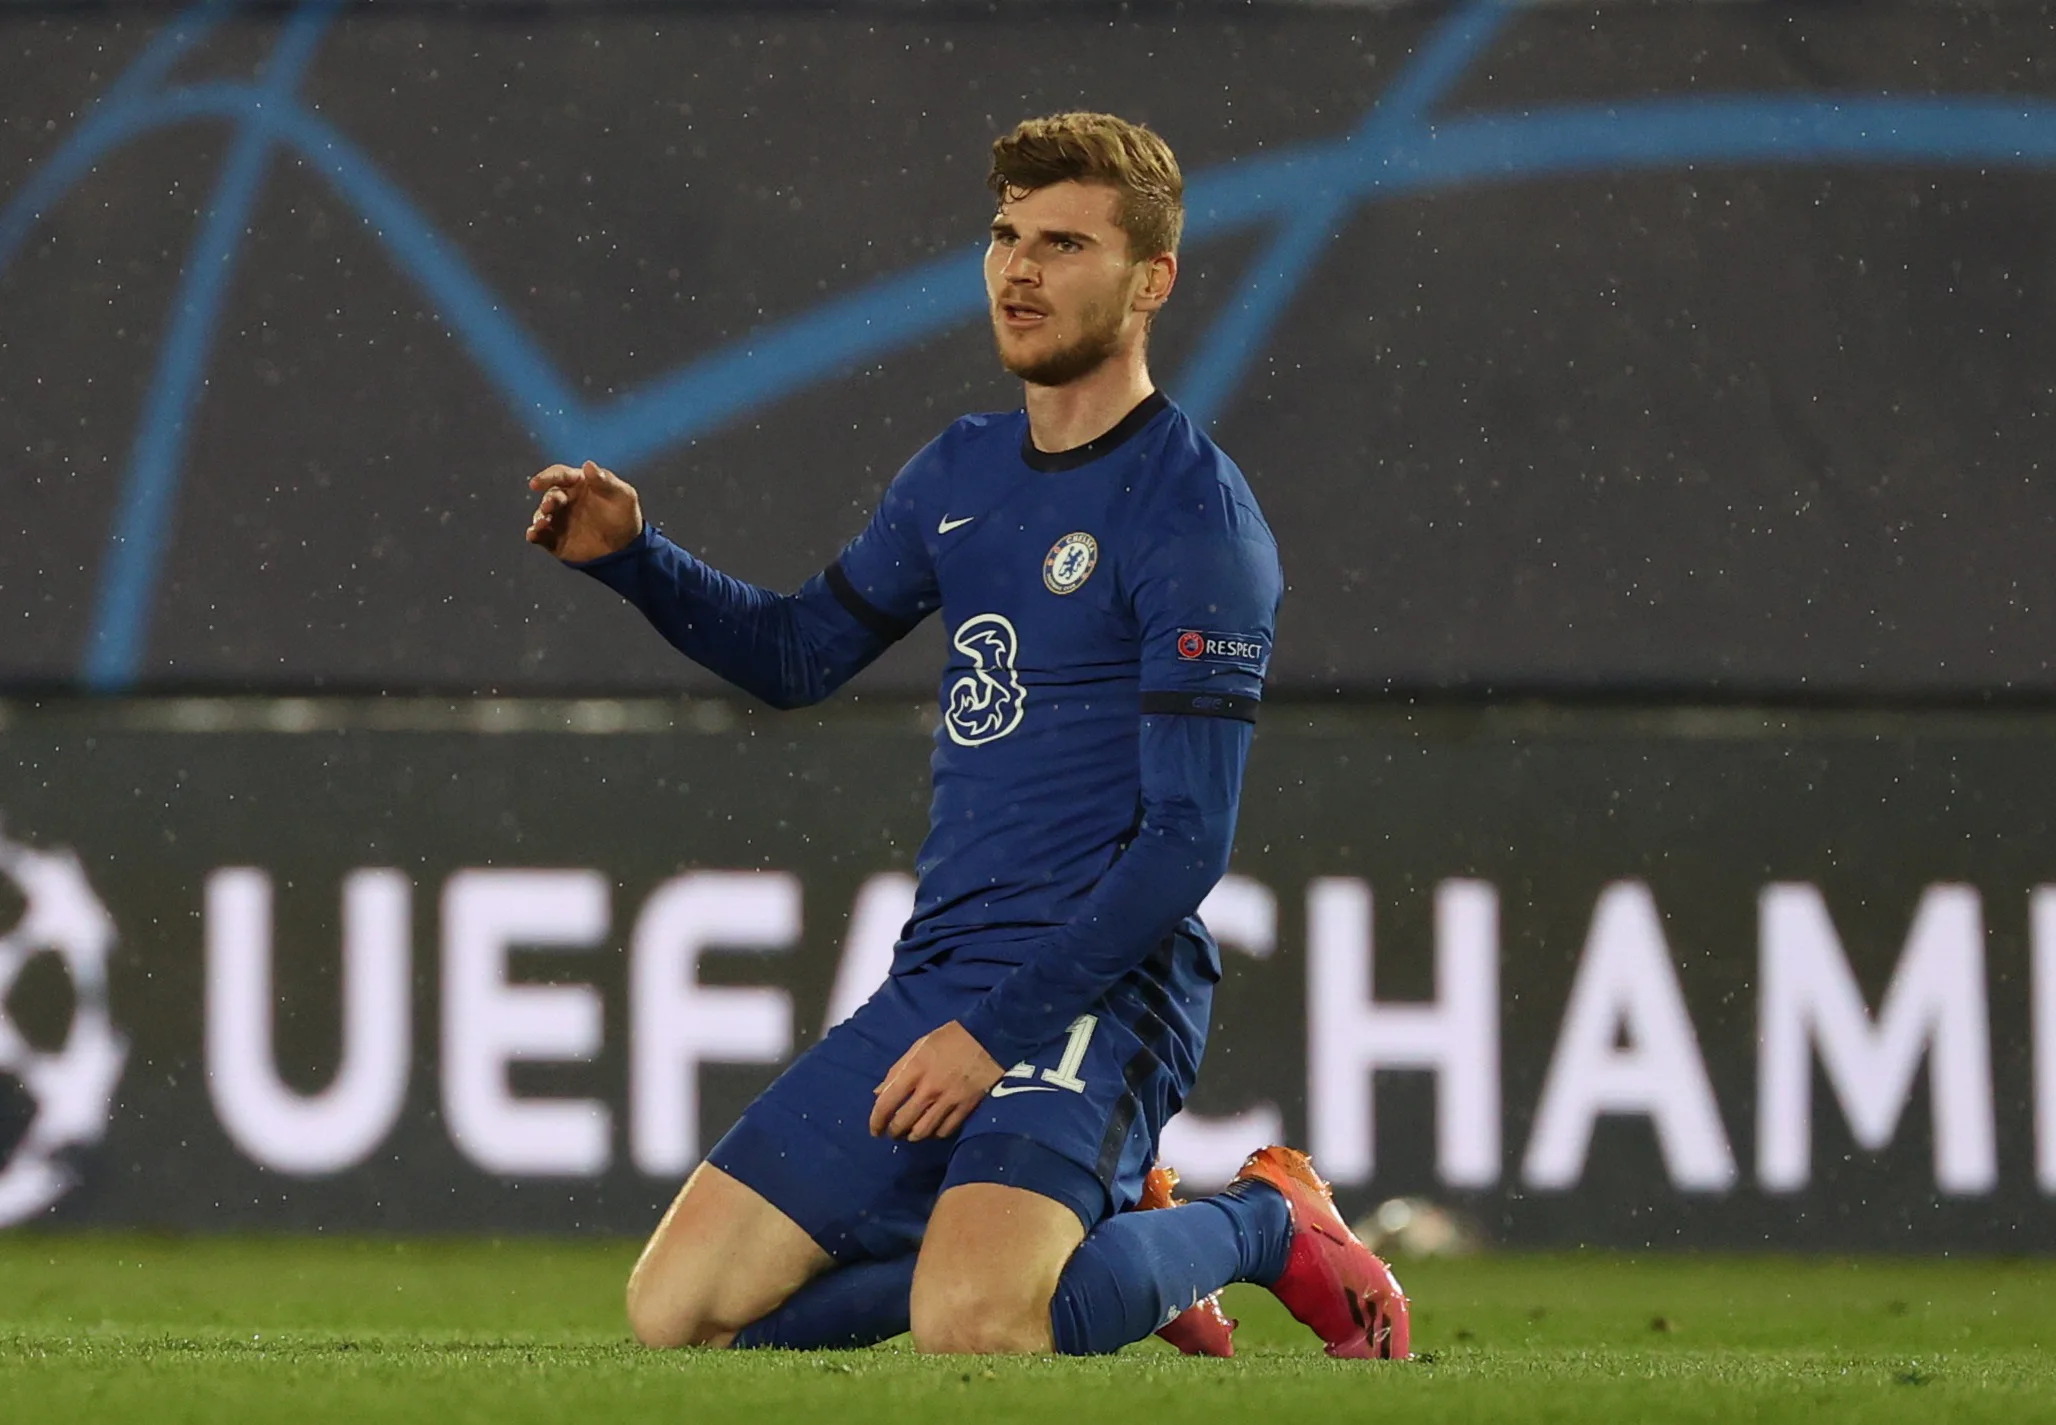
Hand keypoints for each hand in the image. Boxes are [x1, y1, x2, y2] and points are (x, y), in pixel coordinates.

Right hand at [526, 460, 643, 561]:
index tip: (536, 483)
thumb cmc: (624, 516)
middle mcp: (565, 499)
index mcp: (578, 484)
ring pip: (542, 516)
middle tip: (549, 506)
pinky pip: (541, 536)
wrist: (626, 549)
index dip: (547, 477)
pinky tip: (533, 534)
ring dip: (539, 518)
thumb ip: (606, 481)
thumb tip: (588, 465)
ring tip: (543, 523)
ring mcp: (559, 519)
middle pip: (550, 495)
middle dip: (548, 500)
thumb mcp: (623, 496)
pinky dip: (534, 534)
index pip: (559, 475)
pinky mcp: (556, 539)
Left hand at [870, 1020, 1003, 1141]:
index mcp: (914, 1071)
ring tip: (910, 1133)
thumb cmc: (950, 1038)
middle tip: (891, 1132)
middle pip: (903, 1122)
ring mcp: (948, 1100)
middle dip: (893, 1131)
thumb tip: (879, 1093)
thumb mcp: (918, 1047)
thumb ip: (897, 1070)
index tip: (874, 1129)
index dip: (876, 1121)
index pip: (886, 1103)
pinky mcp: (966, 1107)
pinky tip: (932, 1129)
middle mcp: (928, 1089)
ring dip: (913, 1135)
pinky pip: (945, 1130)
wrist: (988, 1038)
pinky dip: (935, 1133)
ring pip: (923, 1131)